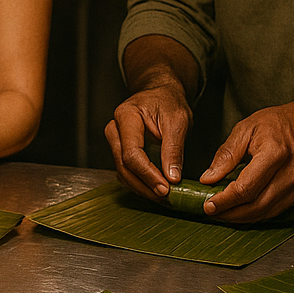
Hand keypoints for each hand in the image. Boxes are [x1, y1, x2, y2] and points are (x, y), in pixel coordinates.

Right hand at [104, 81, 191, 200]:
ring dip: (142, 188)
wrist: (161, 95)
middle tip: (166, 197)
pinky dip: (140, 184)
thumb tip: (172, 177)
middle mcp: (115, 129)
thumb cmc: (169, 102)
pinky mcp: (120, 151)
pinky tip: (156, 190)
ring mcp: (115, 141)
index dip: (148, 174)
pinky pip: (126, 172)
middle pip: (123, 166)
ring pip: (123, 172)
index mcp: (126, 116)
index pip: (132, 153)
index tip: (165, 188)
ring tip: (164, 197)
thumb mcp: (178, 120)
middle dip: (144, 185)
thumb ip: (174, 148)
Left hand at [193, 101, 293, 223]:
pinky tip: (241, 210)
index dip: (225, 200)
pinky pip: (273, 212)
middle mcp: (289, 174)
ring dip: (240, 217)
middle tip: (211, 211)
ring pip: (264, 213)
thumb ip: (227, 154)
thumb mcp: (247, 128)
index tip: (208, 204)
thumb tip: (209, 178)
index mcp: (274, 154)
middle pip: (255, 206)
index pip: (246, 188)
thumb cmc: (280, 123)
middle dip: (229, 213)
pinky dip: (255, 214)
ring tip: (222, 212)